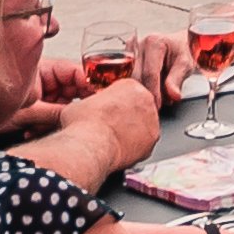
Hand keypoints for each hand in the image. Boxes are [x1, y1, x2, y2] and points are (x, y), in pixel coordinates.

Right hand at [21, 71, 162, 158]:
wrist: (89, 144)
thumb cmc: (84, 124)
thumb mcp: (81, 102)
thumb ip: (92, 101)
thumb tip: (86, 107)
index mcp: (130, 85)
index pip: (127, 91)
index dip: (117, 103)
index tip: (110, 112)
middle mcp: (146, 99)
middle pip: (139, 106)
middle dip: (127, 116)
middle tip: (113, 125)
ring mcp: (152, 120)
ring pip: (144, 124)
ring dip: (133, 131)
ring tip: (115, 138)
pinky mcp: (152, 140)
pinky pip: (145, 142)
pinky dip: (136, 146)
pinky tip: (121, 148)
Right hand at [121, 26, 216, 97]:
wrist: (176, 44)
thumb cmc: (181, 51)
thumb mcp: (185, 64)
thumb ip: (178, 79)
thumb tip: (173, 95)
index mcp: (153, 42)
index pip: (150, 74)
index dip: (154, 93)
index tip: (158, 105)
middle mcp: (137, 45)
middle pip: (136, 78)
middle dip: (147, 93)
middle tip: (158, 103)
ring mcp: (128, 53)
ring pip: (129, 81)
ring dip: (141, 92)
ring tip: (156, 95)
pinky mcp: (123, 61)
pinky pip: (126, 80)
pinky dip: (136, 88)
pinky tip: (147, 90)